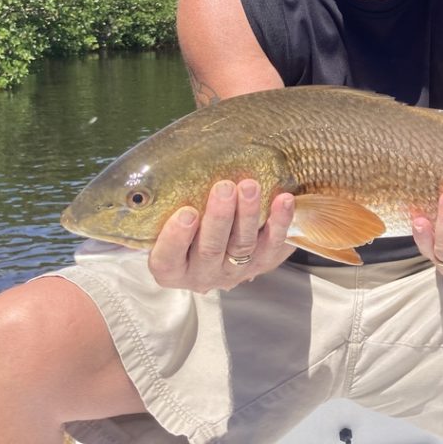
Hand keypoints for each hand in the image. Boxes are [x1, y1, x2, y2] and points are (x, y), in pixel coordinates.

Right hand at [148, 179, 294, 292]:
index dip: (176, 238)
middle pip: (210, 250)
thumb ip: (165, 204)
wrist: (224, 242)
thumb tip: (159, 169)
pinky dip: (279, 221)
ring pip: (242, 245)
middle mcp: (202, 274)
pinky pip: (273, 244)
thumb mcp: (169, 219)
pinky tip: (283, 200)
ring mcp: (235, 271)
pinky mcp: (264, 262)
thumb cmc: (190, 222)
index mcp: (172, 267)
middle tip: (224, 187)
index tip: (187, 212)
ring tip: (250, 186)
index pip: (167, 259)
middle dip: (219, 217)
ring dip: (247, 214)